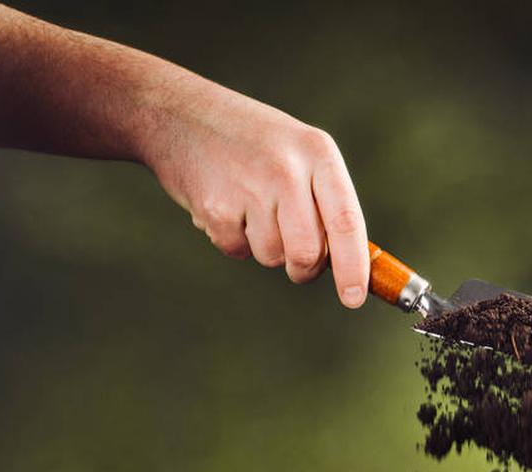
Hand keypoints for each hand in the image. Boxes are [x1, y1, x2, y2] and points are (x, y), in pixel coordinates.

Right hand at [141, 80, 369, 307]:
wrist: (178, 113)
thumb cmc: (252, 142)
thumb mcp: (299, 153)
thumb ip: (326, 202)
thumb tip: (353, 265)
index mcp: (318, 154)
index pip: (347, 222)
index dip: (353, 267)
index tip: (353, 298)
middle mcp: (288, 169)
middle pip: (309, 252)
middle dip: (304, 269)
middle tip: (296, 260)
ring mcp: (250, 187)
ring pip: (273, 257)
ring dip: (264, 248)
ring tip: (249, 209)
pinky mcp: (215, 206)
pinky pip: (237, 250)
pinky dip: (232, 240)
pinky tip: (225, 206)